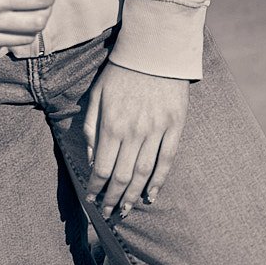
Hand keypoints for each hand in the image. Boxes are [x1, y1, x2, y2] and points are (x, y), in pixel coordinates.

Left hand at [83, 62, 189, 219]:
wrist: (155, 50)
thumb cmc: (120, 72)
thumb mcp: (96, 95)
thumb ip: (92, 128)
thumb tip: (93, 159)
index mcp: (112, 124)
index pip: (102, 167)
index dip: (96, 187)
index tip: (90, 199)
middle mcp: (134, 132)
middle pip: (123, 176)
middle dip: (113, 199)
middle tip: (107, 214)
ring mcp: (157, 130)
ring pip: (144, 173)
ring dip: (134, 195)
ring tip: (126, 210)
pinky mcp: (175, 126)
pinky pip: (167, 160)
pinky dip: (158, 180)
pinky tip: (151, 195)